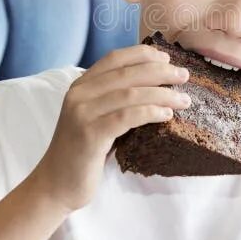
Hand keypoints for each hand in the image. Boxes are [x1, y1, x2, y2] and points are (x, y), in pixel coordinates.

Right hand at [29, 44, 191, 212]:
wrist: (56, 185)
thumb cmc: (83, 152)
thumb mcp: (95, 117)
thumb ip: (113, 99)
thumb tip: (155, 85)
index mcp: (80, 85)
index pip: (115, 59)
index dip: (143, 54)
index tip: (167, 58)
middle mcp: (79, 94)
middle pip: (127, 73)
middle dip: (160, 72)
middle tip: (184, 76)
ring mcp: (82, 113)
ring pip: (131, 94)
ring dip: (163, 94)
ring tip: (183, 100)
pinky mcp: (90, 135)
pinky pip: (127, 117)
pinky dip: (151, 112)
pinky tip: (167, 115)